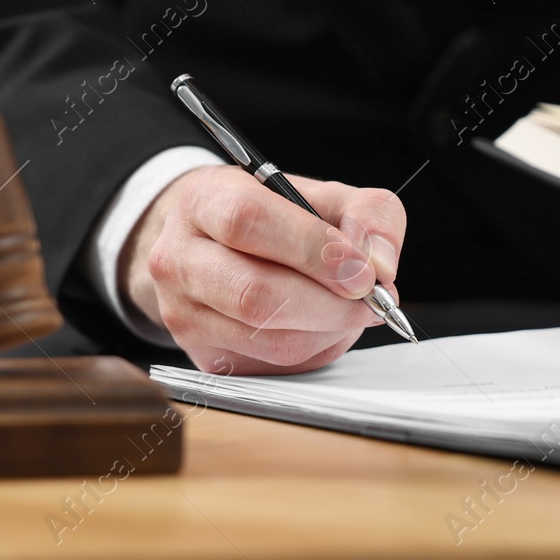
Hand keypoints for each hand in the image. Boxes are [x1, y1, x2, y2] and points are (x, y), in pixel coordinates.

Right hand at [120, 165, 405, 374]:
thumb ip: (367, 213)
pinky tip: (324, 324)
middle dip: (330, 303)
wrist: (219, 246)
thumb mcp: (325, 195)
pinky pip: (273, 365)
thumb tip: (380, 261)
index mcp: (204, 200)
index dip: (312, 249)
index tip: (362, 270)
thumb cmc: (277, 218)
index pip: (248, 222)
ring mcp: (183, 313)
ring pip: (268, 338)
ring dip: (329, 329)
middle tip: (372, 298)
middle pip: (255, 293)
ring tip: (352, 308)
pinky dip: (316, 348)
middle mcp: (179, 257)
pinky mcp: (202, 356)